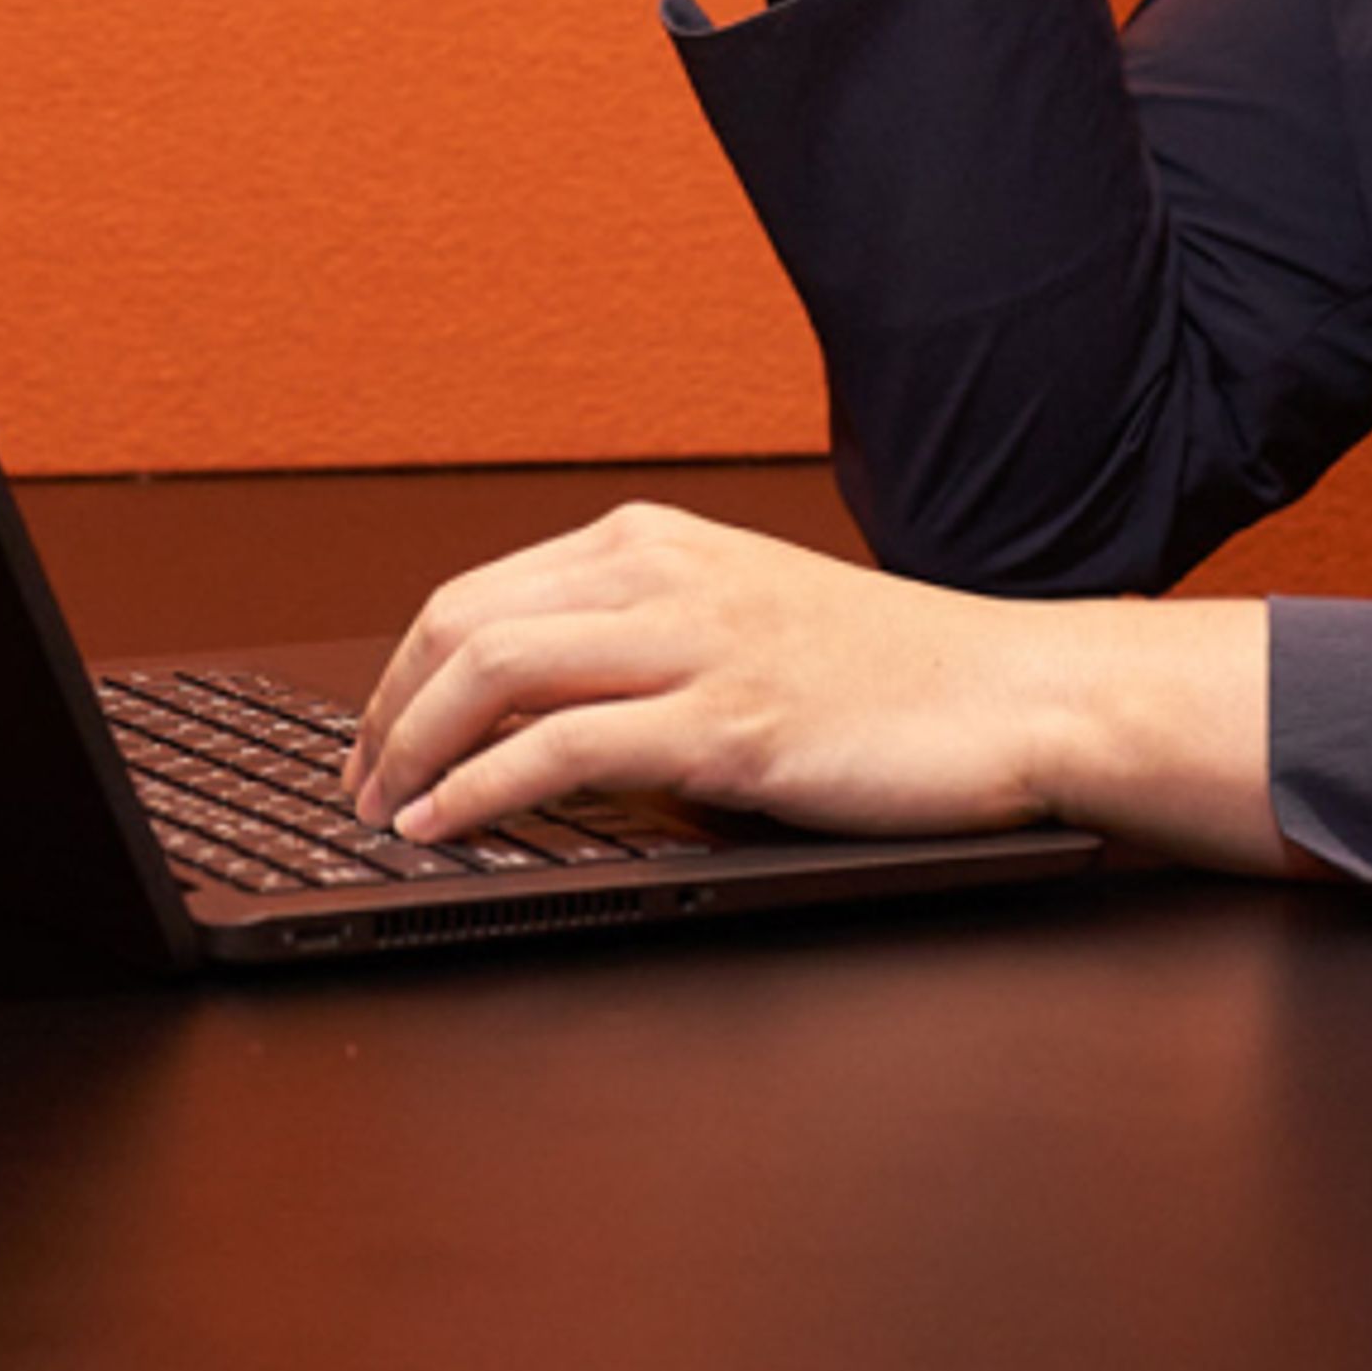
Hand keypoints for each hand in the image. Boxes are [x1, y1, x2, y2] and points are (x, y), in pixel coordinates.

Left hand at [343, 502, 1289, 873]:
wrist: (1013, 691)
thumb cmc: (890, 676)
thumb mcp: (746, 626)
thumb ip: (646, 649)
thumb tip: (535, 725)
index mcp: (658, 543)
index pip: (477, 591)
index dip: (402, 673)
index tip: (374, 739)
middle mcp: (665, 574)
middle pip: (462, 622)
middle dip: (386, 713)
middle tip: (358, 788)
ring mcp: (697, 644)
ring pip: (497, 669)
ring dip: (413, 750)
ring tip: (385, 814)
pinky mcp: (729, 723)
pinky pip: (564, 748)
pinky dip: (481, 790)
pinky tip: (447, 827)